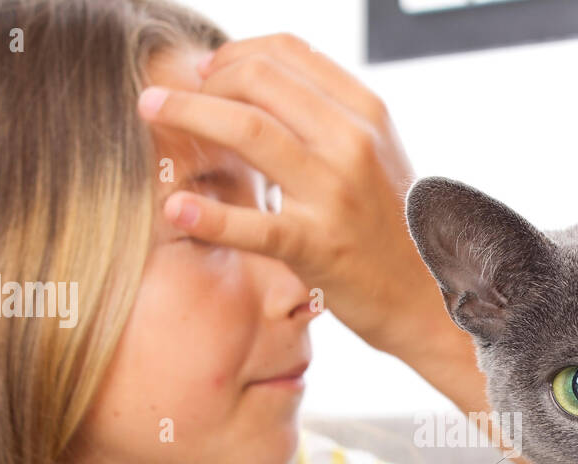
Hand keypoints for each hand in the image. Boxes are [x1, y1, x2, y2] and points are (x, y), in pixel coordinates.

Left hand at [137, 33, 446, 356]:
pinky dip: (209, 218)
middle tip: (165, 95)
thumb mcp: (376, 155)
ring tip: (149, 110)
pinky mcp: (319, 247)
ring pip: (250, 132)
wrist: (428, 297)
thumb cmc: (391, 227)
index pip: (289, 53)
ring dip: (189, 114)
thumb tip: (264, 80)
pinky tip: (175, 210)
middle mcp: (352, 142)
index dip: (233, 52)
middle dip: (202, 79)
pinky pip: (255, 226)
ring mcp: (335, 194)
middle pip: (261, 81)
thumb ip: (329, 117)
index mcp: (366, 113)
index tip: (204, 71)